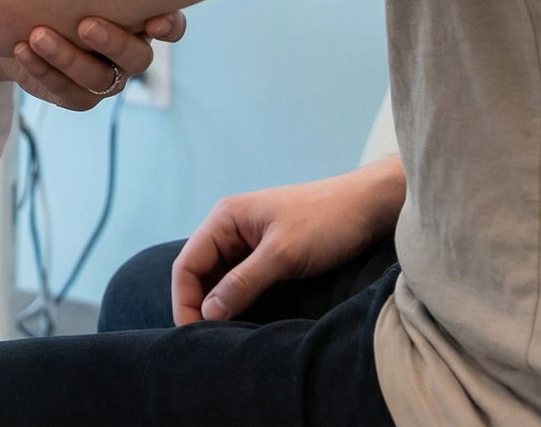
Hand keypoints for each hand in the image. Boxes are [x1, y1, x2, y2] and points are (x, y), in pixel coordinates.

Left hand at [0, 11, 185, 108]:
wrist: (17, 16)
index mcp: (139, 13)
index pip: (169, 24)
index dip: (168, 26)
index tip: (153, 18)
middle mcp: (129, 47)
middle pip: (138, 57)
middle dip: (113, 41)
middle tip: (84, 23)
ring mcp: (105, 75)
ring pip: (100, 78)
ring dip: (67, 56)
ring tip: (37, 34)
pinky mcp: (78, 95)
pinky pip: (67, 91)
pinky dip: (43, 70)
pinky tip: (21, 48)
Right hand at [171, 156, 406, 323]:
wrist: (365, 207)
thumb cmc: (324, 222)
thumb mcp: (282, 255)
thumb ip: (242, 282)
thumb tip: (207, 312)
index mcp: (224, 219)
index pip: (188, 264)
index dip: (185, 301)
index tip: (194, 337)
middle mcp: (229, 228)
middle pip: (199, 272)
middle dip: (198, 306)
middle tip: (209, 344)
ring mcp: (248, 240)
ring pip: (219, 277)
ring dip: (218, 305)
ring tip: (224, 338)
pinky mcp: (267, 252)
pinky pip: (240, 279)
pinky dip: (237, 300)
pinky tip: (243, 320)